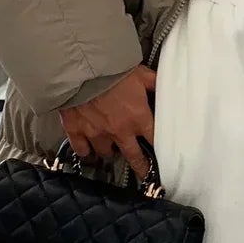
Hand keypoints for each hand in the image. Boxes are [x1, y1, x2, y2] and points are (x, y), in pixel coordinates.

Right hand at [58, 64, 156, 180]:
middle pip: (134, 157)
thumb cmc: (112, 69)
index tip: (163, 157)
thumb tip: (167, 87)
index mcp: (139, 117)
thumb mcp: (140, 73)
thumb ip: (154, 84)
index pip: (155, 140)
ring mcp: (97, 134)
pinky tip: (87, 151)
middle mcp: (120, 131)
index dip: (160, 148)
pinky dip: (85, 151)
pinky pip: (81, 150)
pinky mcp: (76, 131)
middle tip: (144, 174)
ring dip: (110, 153)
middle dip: (141, 167)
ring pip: (106, 154)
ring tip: (111, 151)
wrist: (81, 68)